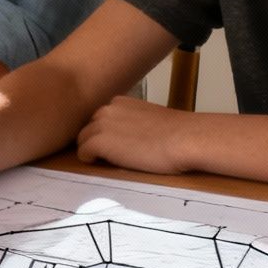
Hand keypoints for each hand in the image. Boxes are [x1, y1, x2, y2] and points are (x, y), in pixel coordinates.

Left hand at [75, 96, 193, 174]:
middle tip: (113, 156)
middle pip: (89, 128)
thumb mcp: (150, 119)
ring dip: (93, 151)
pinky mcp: (99, 142)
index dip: (106, 133)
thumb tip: (131, 135)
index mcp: (120, 101)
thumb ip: (134, 122)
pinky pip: (83, 153)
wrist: (184, 139)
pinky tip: (107, 165)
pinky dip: (91, 160)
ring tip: (111, 162)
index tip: (118, 144)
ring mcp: (101, 125)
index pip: (100, 118)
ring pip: (83, 140)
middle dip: (96, 141)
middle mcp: (107, 109)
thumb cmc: (177, 132)